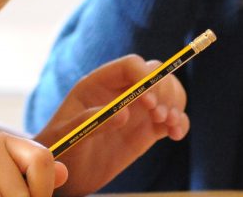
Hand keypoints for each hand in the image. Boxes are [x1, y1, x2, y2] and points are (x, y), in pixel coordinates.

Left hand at [34, 55, 189, 195]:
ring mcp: (138, 110)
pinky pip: (173, 119)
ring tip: (170, 124)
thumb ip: (92, 122)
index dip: (144, 77)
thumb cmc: (61, 150)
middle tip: (159, 115)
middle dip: (164, 91)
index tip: (148, 101)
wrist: (68, 176)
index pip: (131, 66)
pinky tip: (175, 135)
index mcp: (100, 84)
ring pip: (169, 93)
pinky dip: (180, 123)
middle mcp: (123, 92)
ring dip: (176, 104)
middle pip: (156, 75)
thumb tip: (124, 113)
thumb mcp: (69, 136)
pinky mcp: (148, 130)